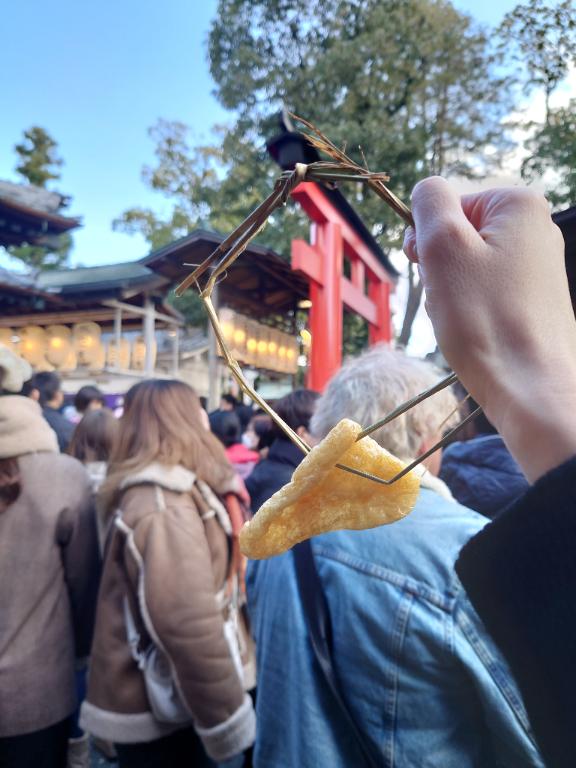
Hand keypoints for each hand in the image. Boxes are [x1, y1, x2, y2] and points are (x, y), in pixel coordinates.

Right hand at [403, 177, 575, 480]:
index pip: (445, 202)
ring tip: (464, 318)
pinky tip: (478, 330)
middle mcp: (537, 227)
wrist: (531, 387)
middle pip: (459, 232)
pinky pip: (487, 289)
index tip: (431, 272)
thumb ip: (429, 203)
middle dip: (440, 263)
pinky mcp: (536, 298)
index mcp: (519, 204)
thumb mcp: (443, 247)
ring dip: (452, 288)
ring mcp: (539, 264)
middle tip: (449, 297)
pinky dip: (472, 306)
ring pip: (469, 264)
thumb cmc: (483, 317)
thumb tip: (427, 191)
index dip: (426, 237)